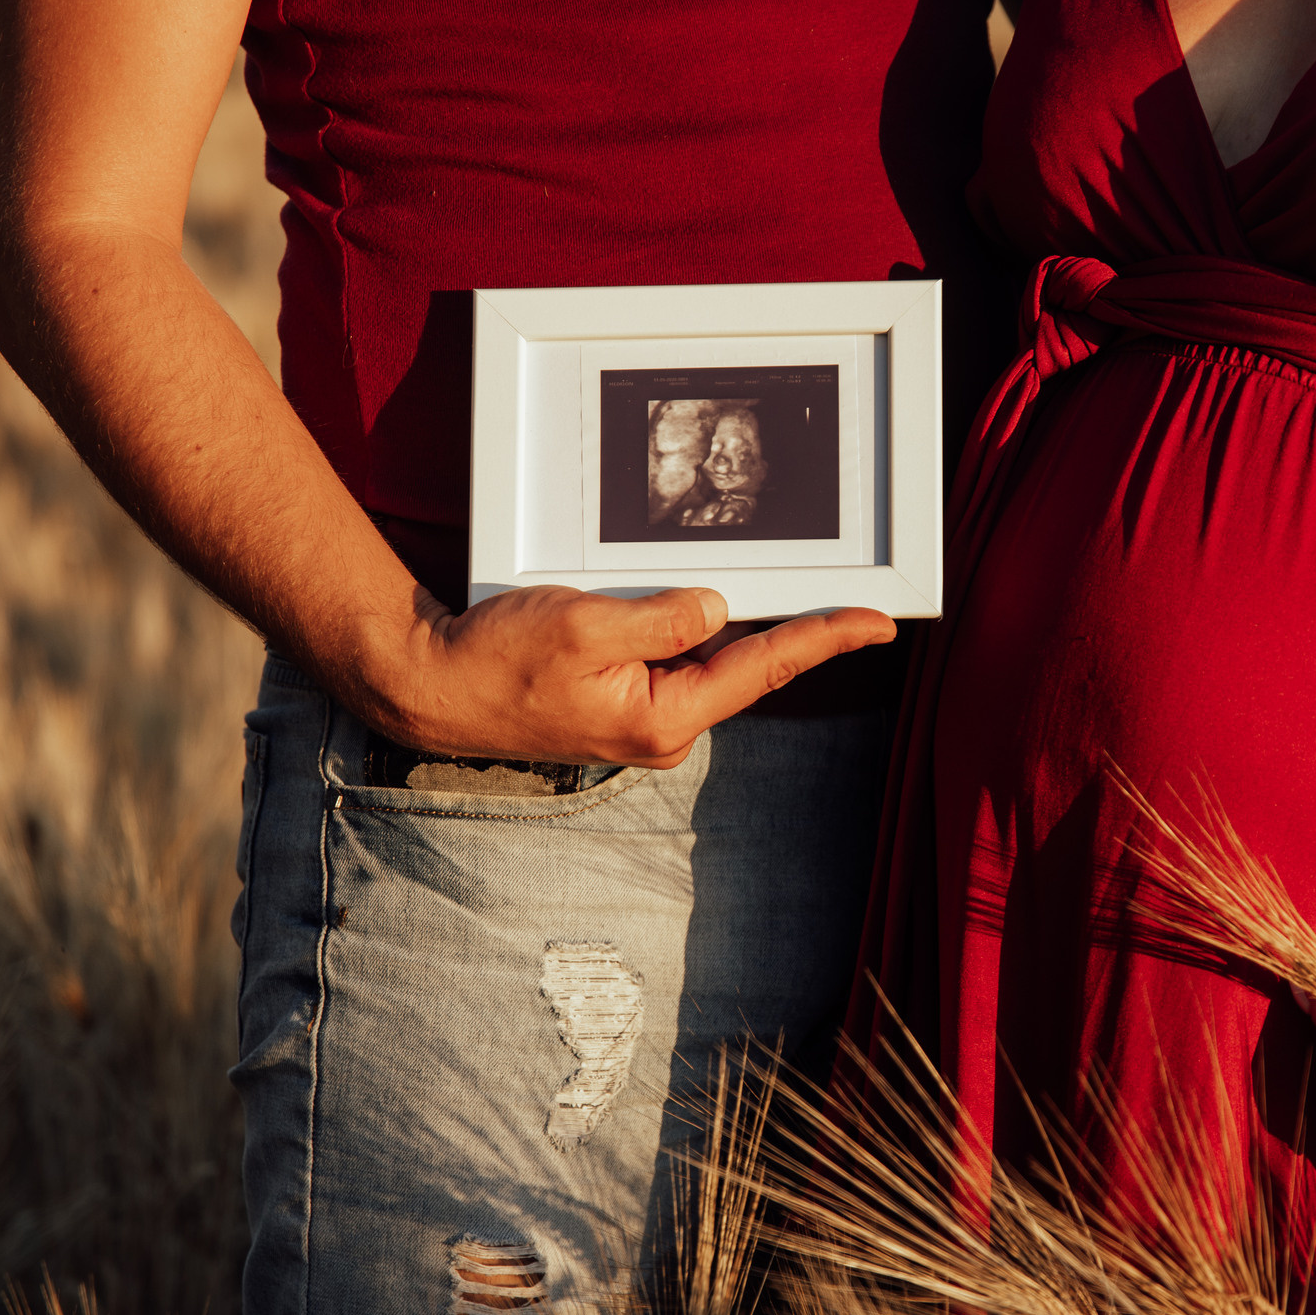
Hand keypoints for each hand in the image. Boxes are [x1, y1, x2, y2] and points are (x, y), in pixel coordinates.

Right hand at [373, 584, 895, 768]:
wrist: (434, 687)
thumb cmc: (498, 661)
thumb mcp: (585, 624)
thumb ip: (663, 617)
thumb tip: (721, 611)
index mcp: (664, 719)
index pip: (764, 668)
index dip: (826, 639)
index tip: (880, 623)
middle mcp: (663, 729)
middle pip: (742, 663)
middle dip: (776, 621)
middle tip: (829, 584)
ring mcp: (643, 720)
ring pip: (703, 657)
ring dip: (714, 622)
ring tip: (696, 588)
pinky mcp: (622, 704)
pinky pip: (670, 657)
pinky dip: (677, 627)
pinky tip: (663, 602)